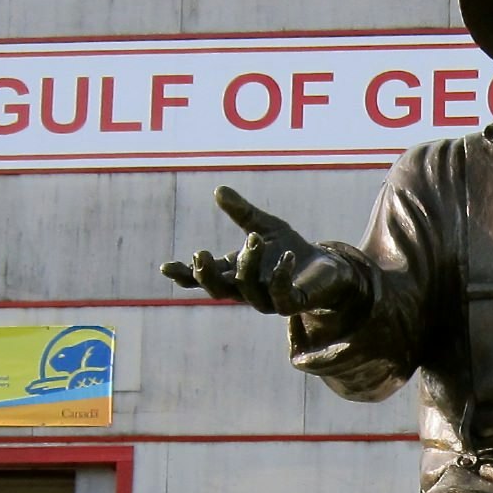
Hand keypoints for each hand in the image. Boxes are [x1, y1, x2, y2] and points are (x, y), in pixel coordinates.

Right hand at [159, 186, 358, 315]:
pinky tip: (286, 256)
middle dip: (207, 275)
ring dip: (247, 264)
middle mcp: (248, 291)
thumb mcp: (265, 226)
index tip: (165, 267)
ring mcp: (269, 300)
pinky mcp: (292, 304)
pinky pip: (281, 296)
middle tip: (201, 255)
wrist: (327, 268)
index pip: (204, 278)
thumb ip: (242, 212)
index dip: (185, 274)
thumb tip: (218, 189)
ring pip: (248, 289)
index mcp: (235, 274)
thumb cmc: (290, 250)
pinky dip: (280, 276)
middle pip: (218, 291)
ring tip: (254, 239)